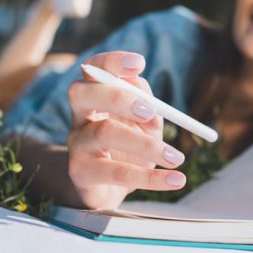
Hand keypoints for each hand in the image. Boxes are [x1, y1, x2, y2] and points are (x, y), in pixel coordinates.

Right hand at [66, 52, 185, 209]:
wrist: (109, 190)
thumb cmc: (130, 149)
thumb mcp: (144, 124)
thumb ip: (147, 104)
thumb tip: (148, 95)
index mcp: (94, 96)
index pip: (92, 68)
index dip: (111, 62)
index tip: (139, 63)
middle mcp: (79, 117)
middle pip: (82, 93)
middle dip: (116, 96)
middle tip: (150, 111)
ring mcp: (76, 145)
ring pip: (103, 133)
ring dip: (146, 144)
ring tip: (176, 157)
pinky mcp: (80, 174)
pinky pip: (115, 173)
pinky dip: (150, 178)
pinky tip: (175, 180)